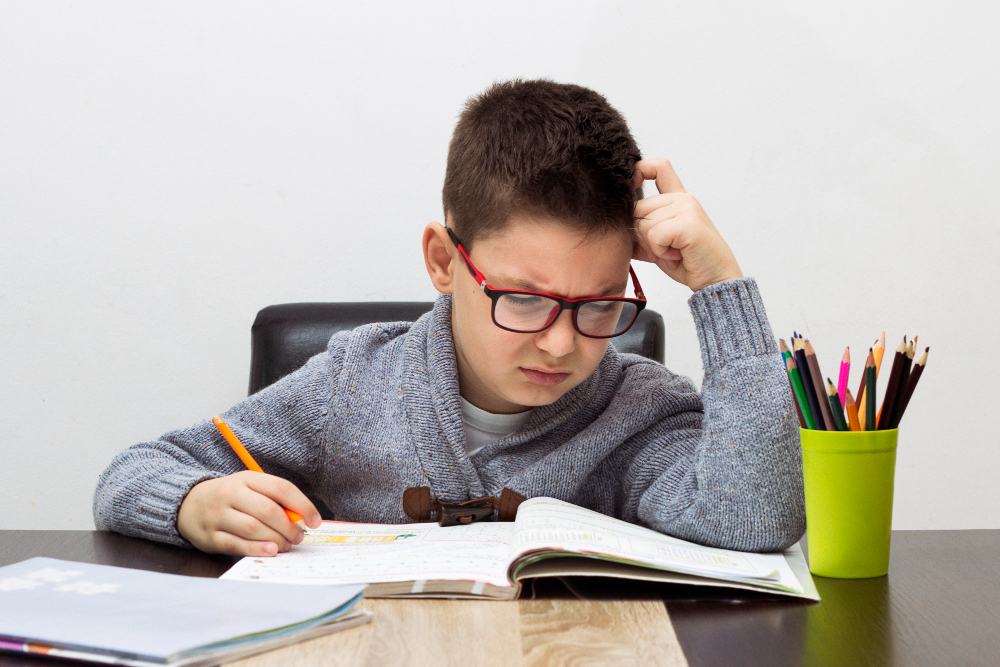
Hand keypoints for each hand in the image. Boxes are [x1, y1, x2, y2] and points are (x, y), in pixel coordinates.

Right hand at [177, 471, 320, 555]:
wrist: (188, 504)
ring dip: (275, 539)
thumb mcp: (250, 489)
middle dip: (288, 526)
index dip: (302, 505)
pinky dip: (256, 549)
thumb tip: (301, 519)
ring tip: (286, 545)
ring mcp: (218, 515)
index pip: (281, 488)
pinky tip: (270, 550)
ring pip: (252, 528)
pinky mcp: (210, 536)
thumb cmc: (231, 498)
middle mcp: (231, 494)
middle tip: (299, 537)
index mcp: (247, 479)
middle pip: (267, 510)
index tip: (315, 521)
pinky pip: (235, 544)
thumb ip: (274, 500)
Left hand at [633, 159, 742, 291]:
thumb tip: (617, 226)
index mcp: (678, 199)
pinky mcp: (688, 223)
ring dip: (653, 247)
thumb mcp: (659, 244)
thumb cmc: (689, 262)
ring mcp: (687, 208)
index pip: (659, 168)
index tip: (631, 185)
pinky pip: (654, 235)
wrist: (715, 280)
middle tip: (664, 249)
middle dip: (642, 236)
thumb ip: (642, 231)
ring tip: (674, 253)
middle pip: (638, 208)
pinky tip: (676, 256)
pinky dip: (660, 251)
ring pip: (644, 224)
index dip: (639, 170)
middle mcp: (683, 199)